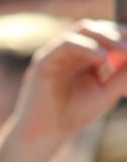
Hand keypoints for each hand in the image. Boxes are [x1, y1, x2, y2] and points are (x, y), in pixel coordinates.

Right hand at [10, 20, 126, 147]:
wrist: (46, 134)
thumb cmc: (74, 114)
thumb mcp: (107, 91)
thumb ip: (123, 73)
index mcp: (84, 55)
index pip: (107, 33)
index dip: (125, 36)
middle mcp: (69, 50)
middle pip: (98, 27)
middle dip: (120, 34)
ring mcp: (55, 53)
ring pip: (83, 28)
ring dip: (107, 36)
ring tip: (124, 50)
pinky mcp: (44, 61)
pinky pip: (66, 43)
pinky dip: (87, 47)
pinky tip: (102, 60)